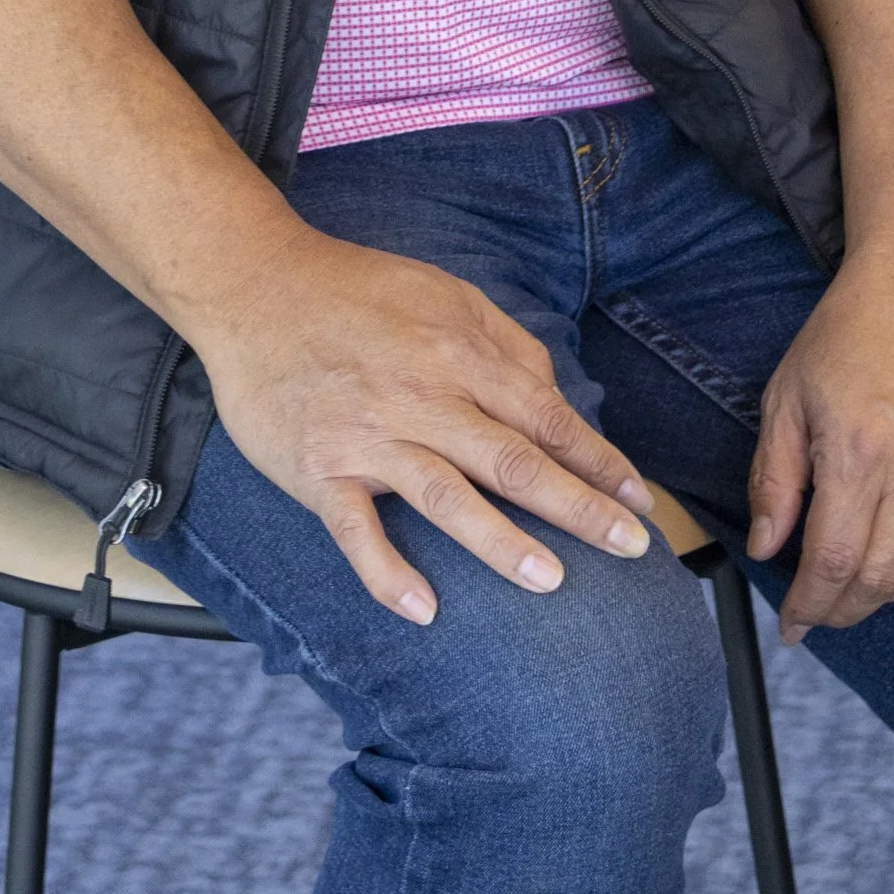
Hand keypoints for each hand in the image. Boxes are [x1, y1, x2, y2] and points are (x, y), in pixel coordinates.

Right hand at [192, 225, 655, 623]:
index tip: (638, 501)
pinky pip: (356, 530)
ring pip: (447, 497)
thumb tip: (553, 396)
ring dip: (502, 542)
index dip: (597, 460)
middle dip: (579, 507)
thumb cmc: (355, 290)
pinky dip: (387, 571)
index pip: (544, 416)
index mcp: (457, 353)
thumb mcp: (444, 291)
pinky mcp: (319, 468)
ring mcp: (369, 436)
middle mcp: (421, 397)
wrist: (254, 283)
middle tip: (630, 549)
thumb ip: (503, 342)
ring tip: (552, 582)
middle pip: (513, 460)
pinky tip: (423, 609)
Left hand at [745, 249, 893, 644]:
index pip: (833, 562)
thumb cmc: (846, 334)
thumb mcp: (787, 396)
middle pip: (881, 579)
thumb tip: (766, 549)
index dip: (810, 605)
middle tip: (819, 612)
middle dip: (843, 609)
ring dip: (886, 594)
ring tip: (856, 586)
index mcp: (858, 451)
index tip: (793, 625)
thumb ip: (775, 479)